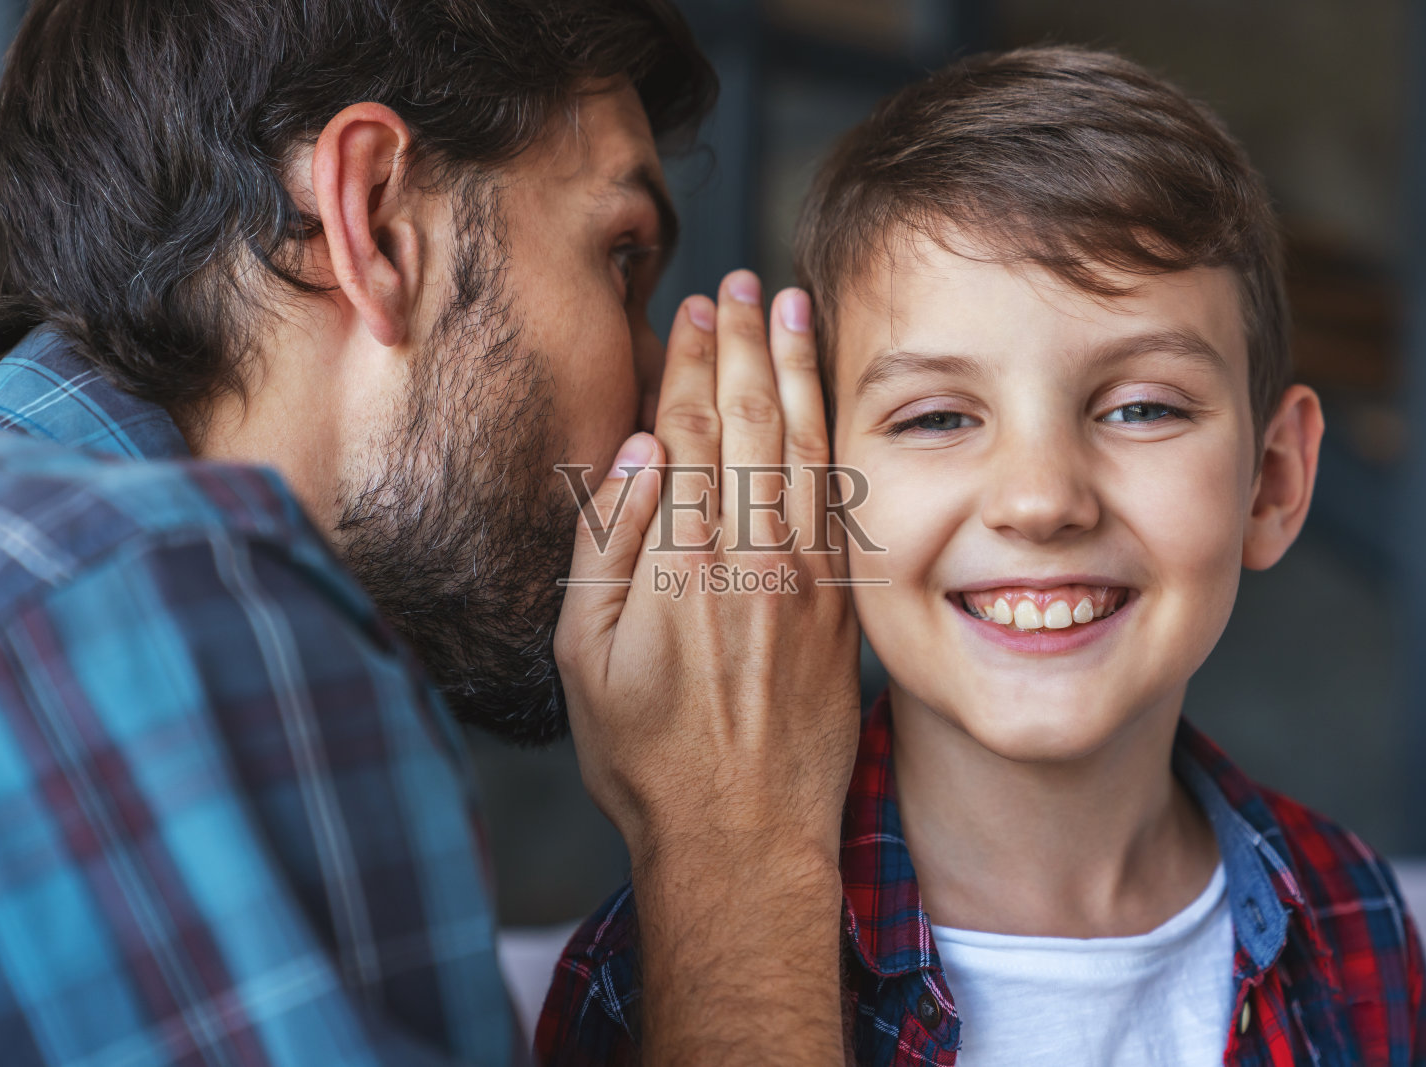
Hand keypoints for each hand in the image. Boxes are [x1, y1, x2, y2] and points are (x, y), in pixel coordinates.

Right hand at [554, 270, 859, 1062]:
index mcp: (678, 563)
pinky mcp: (841, 604)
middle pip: (750, 422)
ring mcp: (804, 579)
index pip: (689, 432)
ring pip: (804, 448)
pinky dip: (834, 437)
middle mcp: (749, 556)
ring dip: (798, 372)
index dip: (691, 363)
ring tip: (793, 309)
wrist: (741, 835)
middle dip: (744, 344)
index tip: (693, 312)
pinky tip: (830, 401)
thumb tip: (638, 451)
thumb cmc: (645, 754)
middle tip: (742, 283)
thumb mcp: (584, 657)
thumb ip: (605, 543)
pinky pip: (839, 499)